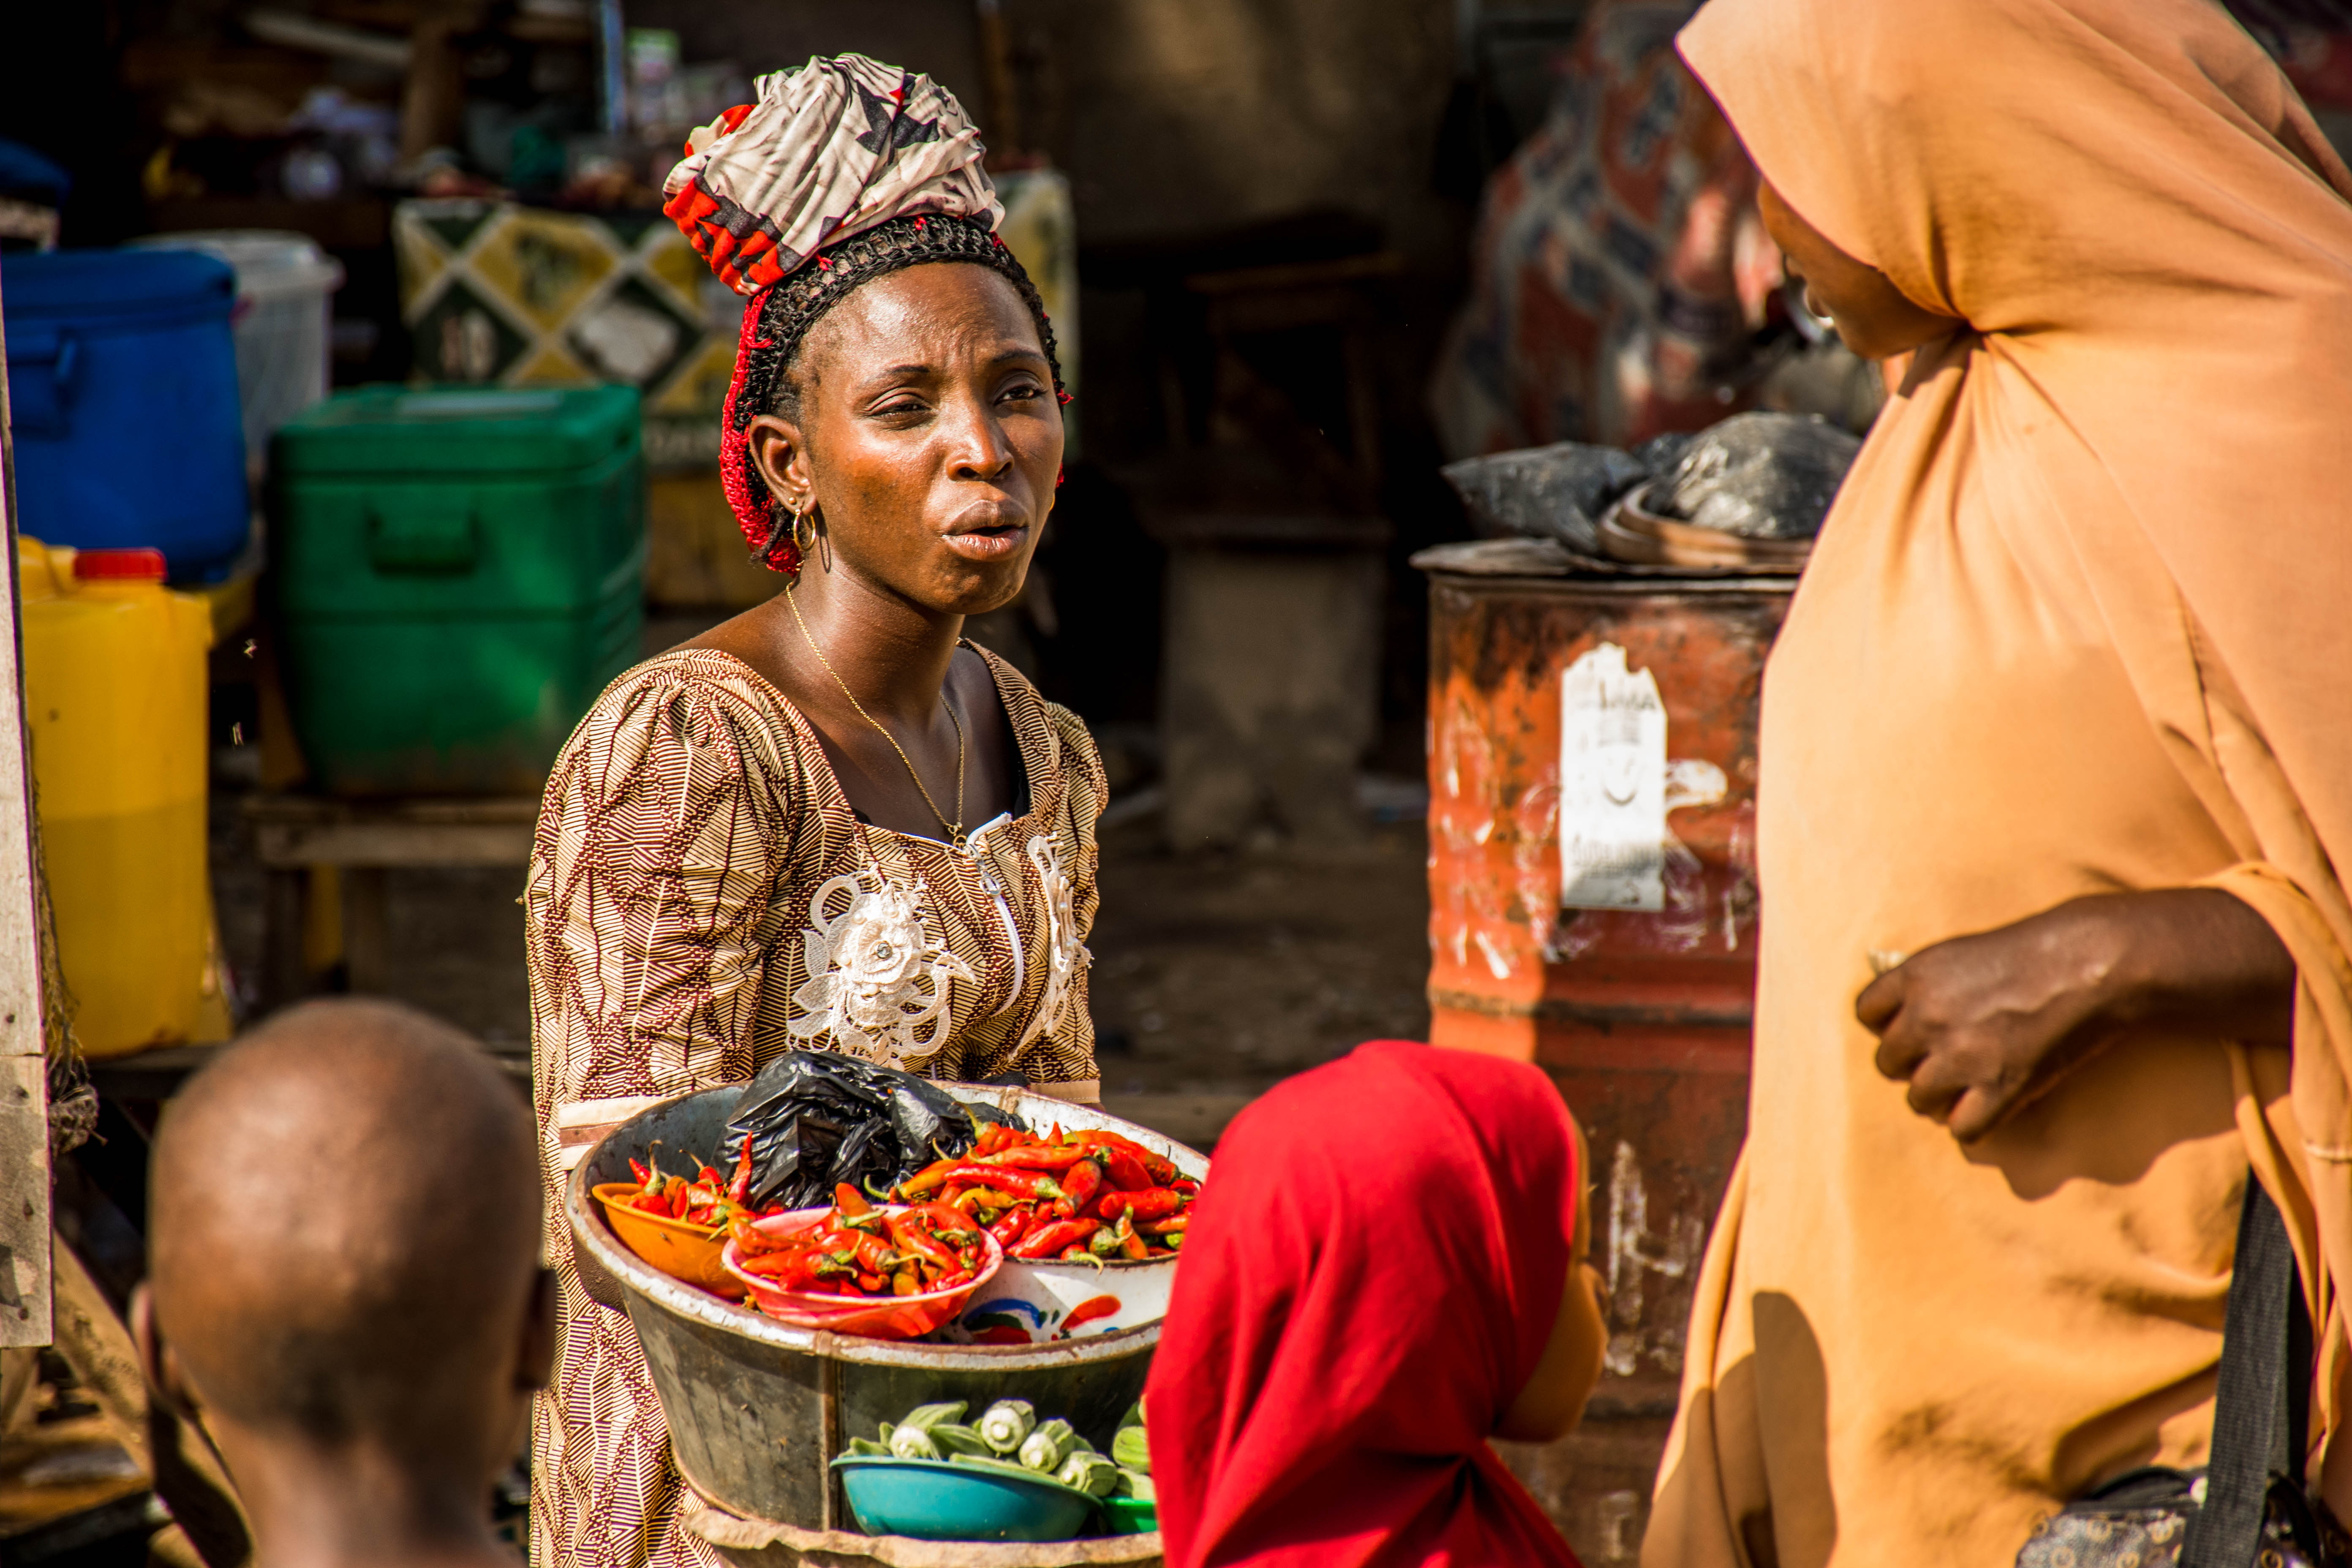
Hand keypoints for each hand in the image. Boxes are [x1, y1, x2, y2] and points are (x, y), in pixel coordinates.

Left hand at [1858, 890, 2293, 1142]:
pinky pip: (1963, 1129)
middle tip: (1942, 1061)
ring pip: (1918, 1100)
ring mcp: (1962, 1055)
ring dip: (1938, 1099)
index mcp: (1915, 978)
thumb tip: (1896, 1010)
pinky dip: (1974, 1125)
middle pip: (1886, 1062)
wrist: (2092, 961)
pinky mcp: (2001, 1086)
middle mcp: (1928, 1018)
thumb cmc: (2032, 951)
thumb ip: (1924, 982)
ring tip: (1963, 1088)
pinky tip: (1989, 1107)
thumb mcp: (1959, 952)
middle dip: (1912, 1064)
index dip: (1888, 1024)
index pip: (1866, 1014)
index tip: (1913, 1028)